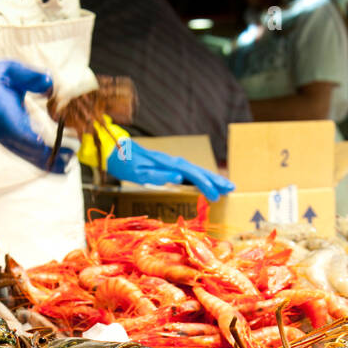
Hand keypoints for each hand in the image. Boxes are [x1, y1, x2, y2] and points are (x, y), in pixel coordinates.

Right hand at [0, 61, 73, 171]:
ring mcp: (11, 144)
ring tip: (75, 151)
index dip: (30, 139)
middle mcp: (4, 133)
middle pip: (28, 150)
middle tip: (74, 146)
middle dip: (52, 151)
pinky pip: (36, 160)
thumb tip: (50, 84)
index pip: (14, 130)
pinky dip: (52, 163)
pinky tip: (68, 162)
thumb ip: (28, 76)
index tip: (48, 143)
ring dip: (56, 159)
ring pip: (33, 159)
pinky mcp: (18, 148)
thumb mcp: (9, 70)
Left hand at [104, 141, 235, 200]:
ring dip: (211, 178)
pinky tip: (207, 183)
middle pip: (199, 171)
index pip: (192, 175)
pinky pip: (190, 173)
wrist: (115, 151)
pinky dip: (201, 178)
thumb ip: (159, 175)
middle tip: (231, 189)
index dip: (205, 185)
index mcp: (169, 164)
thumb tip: (178, 178)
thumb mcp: (139, 172)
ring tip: (226, 186)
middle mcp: (174, 162)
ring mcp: (172, 163)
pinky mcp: (170, 166)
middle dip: (215, 180)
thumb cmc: (126, 163)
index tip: (216, 196)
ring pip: (196, 171)